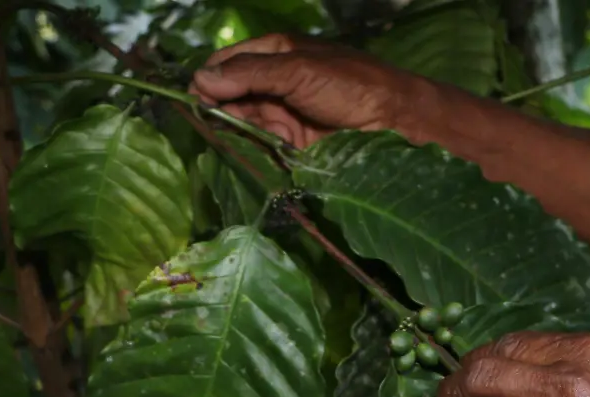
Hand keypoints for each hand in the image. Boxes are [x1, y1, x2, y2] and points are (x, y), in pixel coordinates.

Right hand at [190, 34, 430, 147]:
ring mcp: (282, 114)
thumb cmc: (351, 85)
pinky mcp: (292, 145)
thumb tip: (200, 79)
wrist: (395, 121)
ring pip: (241, 124)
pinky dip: (254, 150)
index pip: (226, 64)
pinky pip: (261, 147)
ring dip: (235, 132)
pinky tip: (258, 150)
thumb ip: (249, 73)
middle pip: (229, 96)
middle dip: (218, 109)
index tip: (195, 99)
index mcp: (274, 54)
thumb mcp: (297, 70)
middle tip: (211, 124)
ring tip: (235, 137)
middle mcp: (274, 83)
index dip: (208, 80)